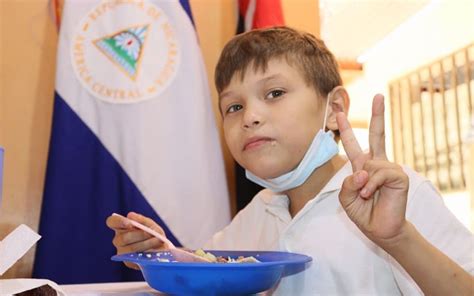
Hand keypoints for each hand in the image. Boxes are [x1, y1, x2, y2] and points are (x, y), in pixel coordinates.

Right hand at [106, 212, 166, 269]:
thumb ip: (141, 220)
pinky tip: (154, 251)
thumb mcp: (150, 224)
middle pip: (124, 238)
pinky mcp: (128, 261)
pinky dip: (147, 253)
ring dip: (146, 244)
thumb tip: (130, 215)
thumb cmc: (153, 234)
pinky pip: (136, 258)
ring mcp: (121, 251)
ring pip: (131, 248)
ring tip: (158, 241)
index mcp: (121, 226)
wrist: (161, 249)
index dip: (119, 222)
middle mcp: (118, 239)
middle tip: (151, 234)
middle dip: (140, 235)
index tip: (130, 224)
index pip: (112, 222)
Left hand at [336, 94, 408, 247]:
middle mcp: (377, 163)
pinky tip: (370, 194)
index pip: (354, 144)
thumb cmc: (363, 212)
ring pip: (369, 165)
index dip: (346, 129)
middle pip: (377, 134)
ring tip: (365, 195)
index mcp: (362, 166)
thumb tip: (363, 170)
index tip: (338, 113)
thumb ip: (347, 184)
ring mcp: (389, 168)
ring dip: (363, 183)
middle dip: (378, 114)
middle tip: (379, 95)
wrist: (380, 230)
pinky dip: (371, 185)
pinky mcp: (399, 176)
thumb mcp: (346, 198)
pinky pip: (379, 173)